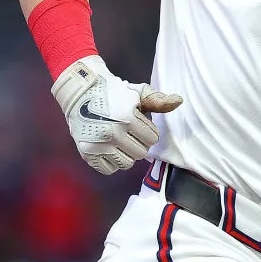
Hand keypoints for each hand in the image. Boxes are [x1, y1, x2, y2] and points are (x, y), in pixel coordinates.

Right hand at [50, 55, 183, 174]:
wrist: (81, 92)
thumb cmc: (114, 92)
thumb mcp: (137, 93)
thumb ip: (158, 101)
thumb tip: (179, 101)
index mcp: (127, 118)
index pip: (152, 138)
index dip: (149, 131)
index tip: (140, 124)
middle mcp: (112, 133)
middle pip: (141, 153)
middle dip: (139, 143)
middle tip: (131, 133)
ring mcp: (98, 144)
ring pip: (126, 164)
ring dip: (127, 154)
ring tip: (121, 141)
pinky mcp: (87, 153)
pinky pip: (109, 169)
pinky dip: (112, 162)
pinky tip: (110, 148)